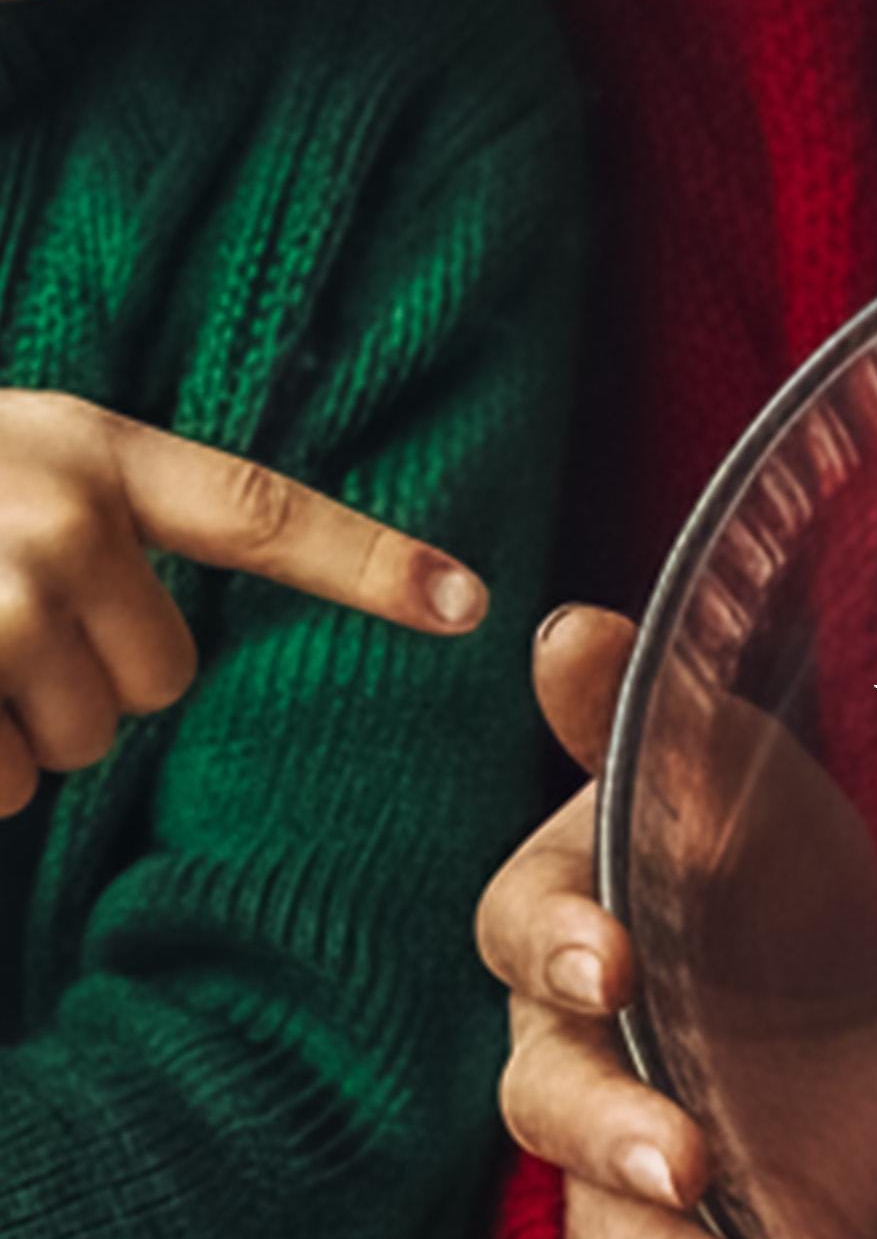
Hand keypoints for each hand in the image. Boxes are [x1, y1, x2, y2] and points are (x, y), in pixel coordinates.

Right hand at [0, 388, 486, 813]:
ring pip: (81, 741)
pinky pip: (4, 785)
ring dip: (16, 728)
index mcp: (89, 452)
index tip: (467, 601)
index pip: (260, 515)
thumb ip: (93, 514)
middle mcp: (65, 520)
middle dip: (88, 682)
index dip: (370, 562)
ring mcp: (5, 602)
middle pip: (165, 677)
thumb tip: (180, 632)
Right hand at [478, 606, 876, 1238]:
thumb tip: (565, 627)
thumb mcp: (729, 771)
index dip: (561, 948)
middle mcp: (577, 1057)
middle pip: (556, 1104)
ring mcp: (641, 1164)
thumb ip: (641, 724)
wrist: (831, 982)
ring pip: (617, 1231)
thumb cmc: (753, 865)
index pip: (526, 935)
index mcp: (573, 928)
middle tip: (686, 1156)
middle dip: (617, 1135)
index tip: (613, 963)